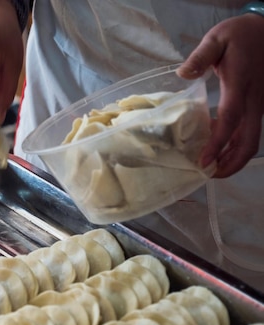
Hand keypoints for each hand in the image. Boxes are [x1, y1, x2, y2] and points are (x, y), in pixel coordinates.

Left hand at [178, 13, 263, 177]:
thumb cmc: (239, 35)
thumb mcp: (217, 39)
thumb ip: (201, 56)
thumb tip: (183, 74)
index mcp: (241, 85)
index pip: (231, 119)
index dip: (218, 143)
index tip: (204, 161)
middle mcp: (254, 99)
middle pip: (249, 140)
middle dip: (232, 162)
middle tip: (210, 174)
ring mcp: (258, 104)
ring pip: (252, 139)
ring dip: (235, 157)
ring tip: (213, 169)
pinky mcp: (257, 105)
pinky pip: (249, 131)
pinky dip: (235, 145)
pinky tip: (218, 150)